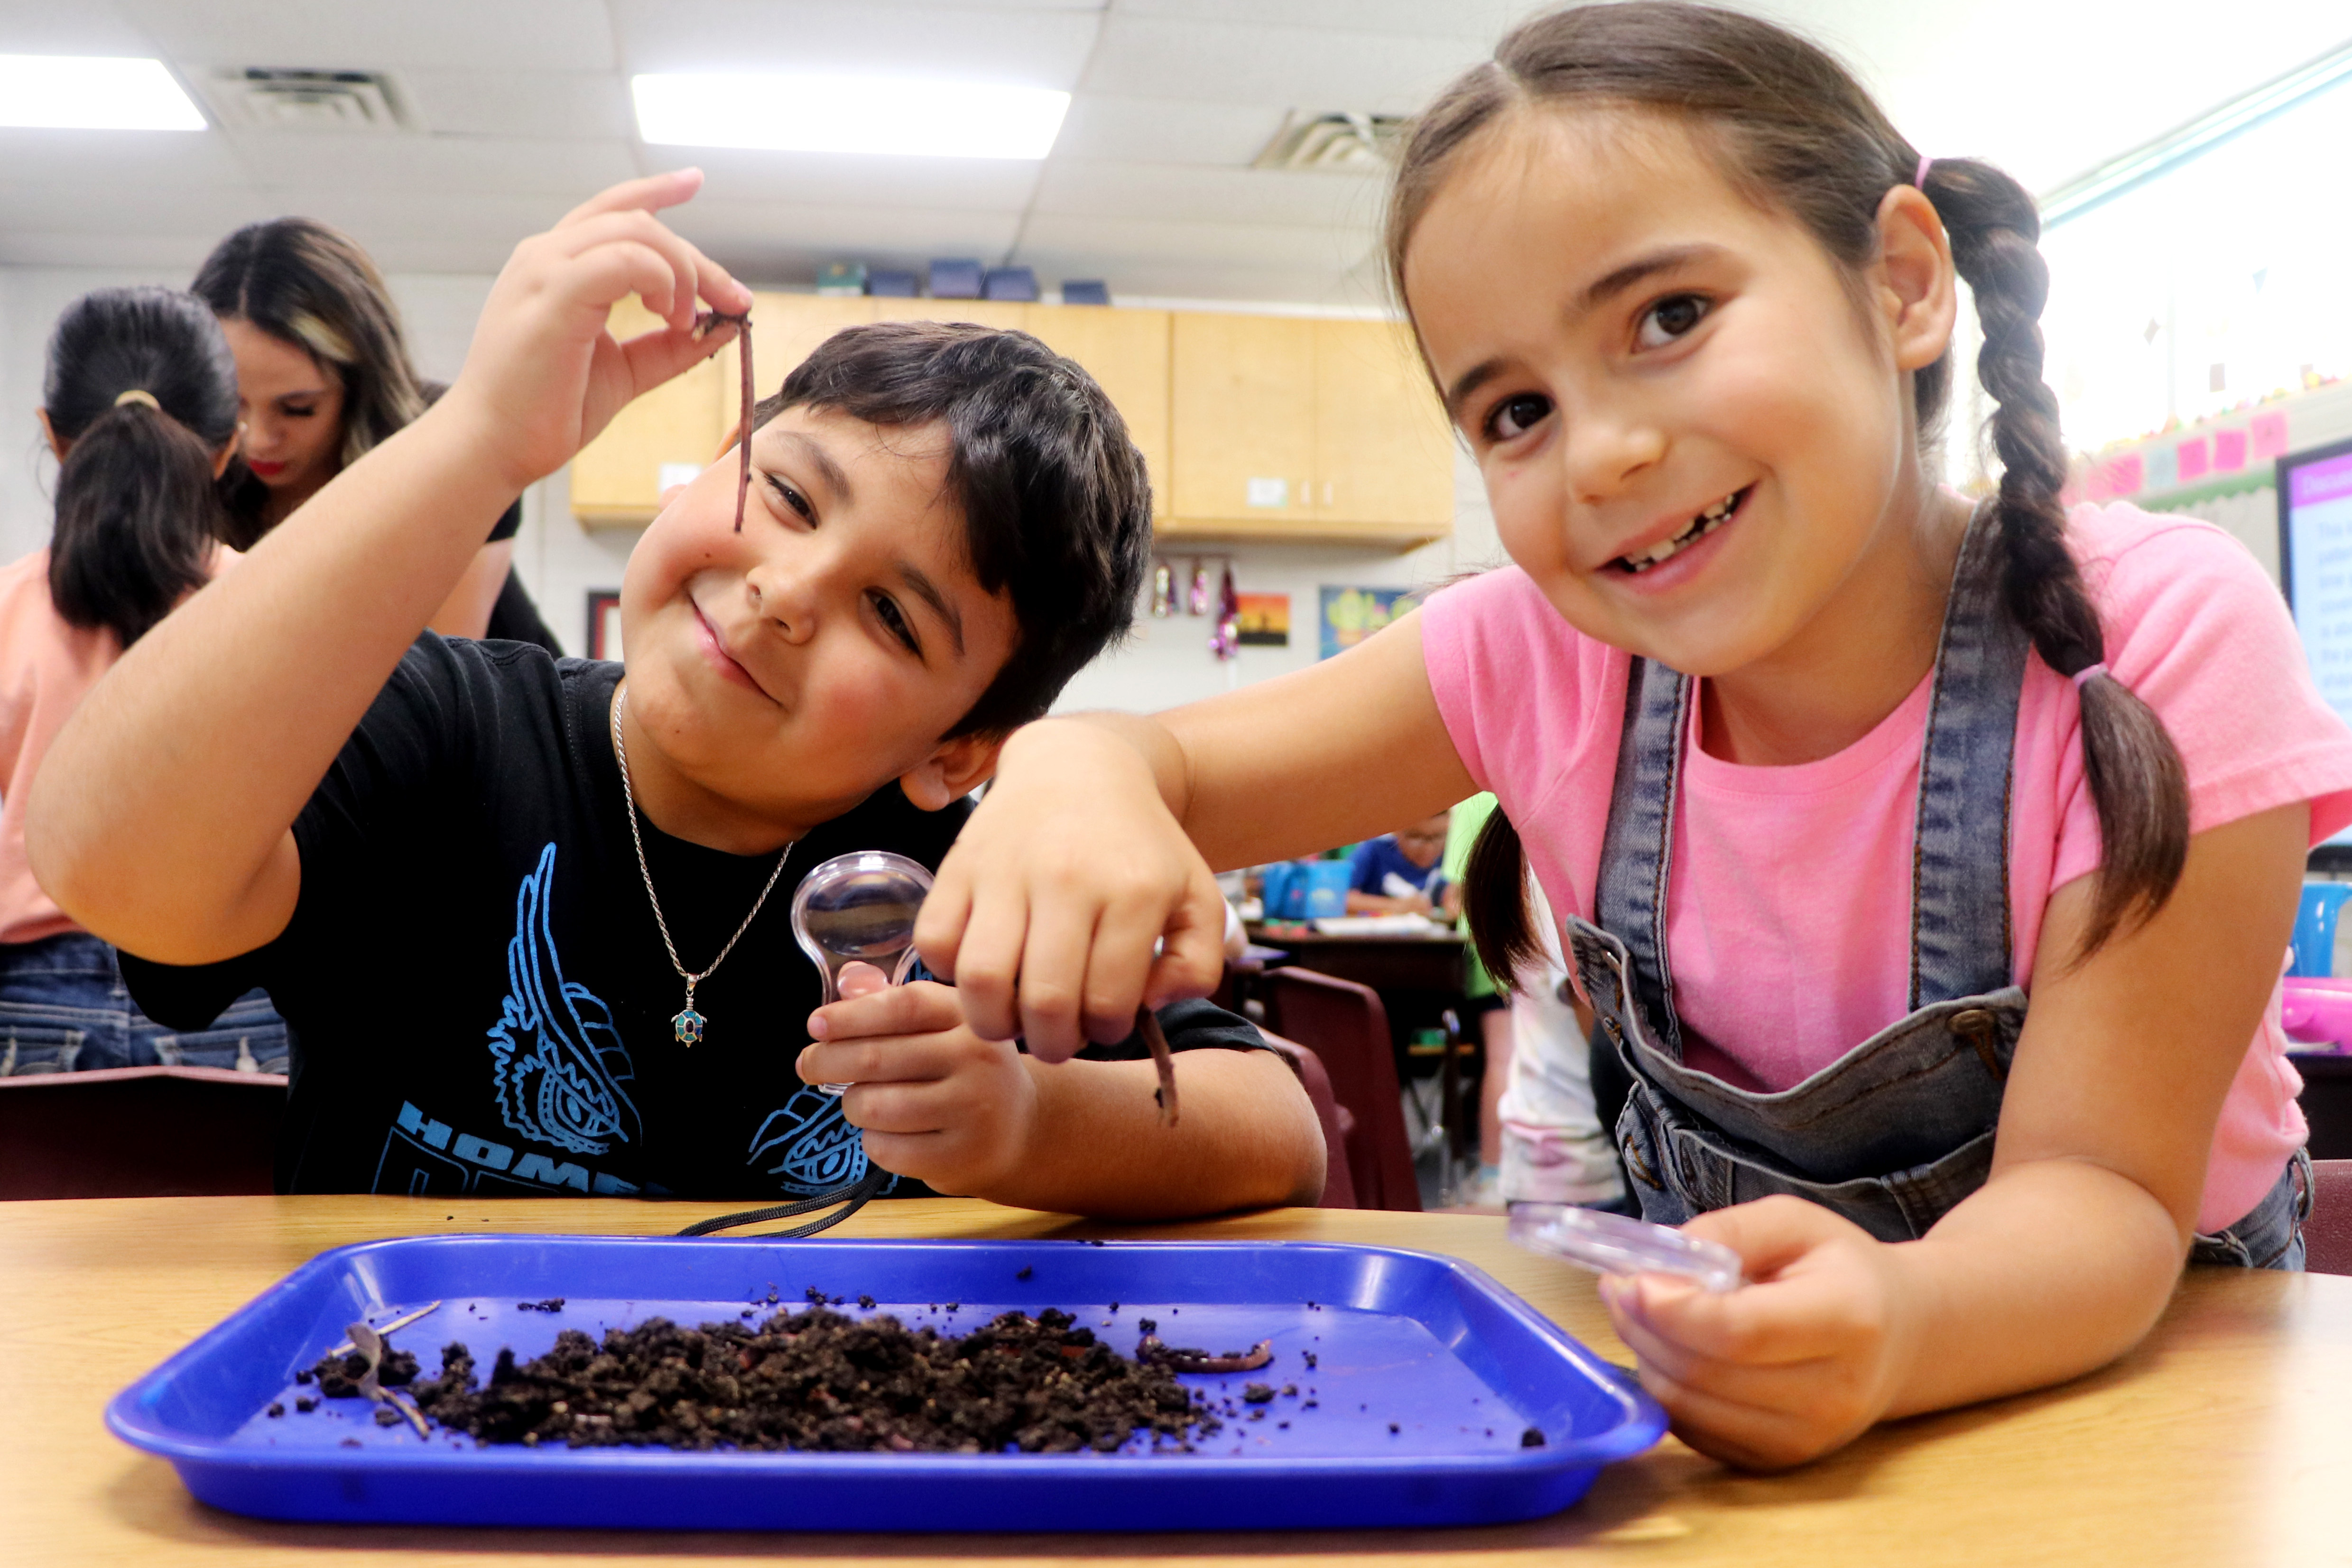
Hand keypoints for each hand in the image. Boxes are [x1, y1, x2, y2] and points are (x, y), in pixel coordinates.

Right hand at [437, 169, 750, 492]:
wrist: (494, 446)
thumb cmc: (548, 409)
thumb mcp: (626, 370)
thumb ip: (670, 346)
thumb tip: (722, 324)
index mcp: (557, 265)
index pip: (611, 209)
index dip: (656, 191)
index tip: (695, 181)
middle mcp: (545, 255)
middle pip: (637, 221)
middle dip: (694, 258)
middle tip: (729, 300)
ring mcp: (544, 271)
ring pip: (633, 232)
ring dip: (679, 271)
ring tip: (683, 319)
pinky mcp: (550, 297)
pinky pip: (619, 260)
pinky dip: (659, 281)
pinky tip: (668, 318)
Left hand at [799, 972, 1038, 1196]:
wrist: (1021, 1127)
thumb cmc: (965, 1068)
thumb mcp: (943, 1025)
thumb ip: (894, 1001)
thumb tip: (849, 980)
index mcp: (968, 1016)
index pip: (902, 1007)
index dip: (851, 1015)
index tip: (815, 1024)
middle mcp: (976, 1058)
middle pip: (877, 1058)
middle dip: (826, 1061)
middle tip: (808, 1065)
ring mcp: (972, 1110)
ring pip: (874, 1107)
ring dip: (853, 1104)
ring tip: (861, 1101)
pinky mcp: (959, 1156)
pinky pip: (885, 1149)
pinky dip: (873, 1141)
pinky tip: (888, 1133)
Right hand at [915, 719, 1227, 1062]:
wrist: (1079, 767)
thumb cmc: (1140, 847)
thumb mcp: (1197, 896)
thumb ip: (1198, 963)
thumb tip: (1151, 1005)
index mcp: (1133, 891)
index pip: (1107, 1001)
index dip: (1104, 1031)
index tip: (1103, 1022)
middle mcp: (1068, 878)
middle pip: (1044, 1001)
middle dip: (1051, 1042)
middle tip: (1056, 1037)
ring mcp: (1007, 870)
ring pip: (981, 979)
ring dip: (994, 1021)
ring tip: (1012, 1018)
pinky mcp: (960, 864)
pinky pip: (935, 942)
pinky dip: (949, 973)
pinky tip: (982, 968)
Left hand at [1597, 1196, 1922, 1469]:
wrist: (1898, 1336)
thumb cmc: (1840, 1270)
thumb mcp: (1792, 1222)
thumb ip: (1726, 1232)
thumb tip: (1657, 1264)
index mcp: (1847, 1321)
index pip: (1740, 1331)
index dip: (1672, 1310)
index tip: (1631, 1280)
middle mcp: (1833, 1393)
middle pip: (1705, 1373)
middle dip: (1644, 1328)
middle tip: (1619, 1288)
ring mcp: (1808, 1438)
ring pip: (1691, 1408)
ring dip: (1645, 1358)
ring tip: (1636, 1314)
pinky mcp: (1780, 1461)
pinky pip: (1696, 1433)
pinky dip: (1666, 1390)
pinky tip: (1666, 1351)